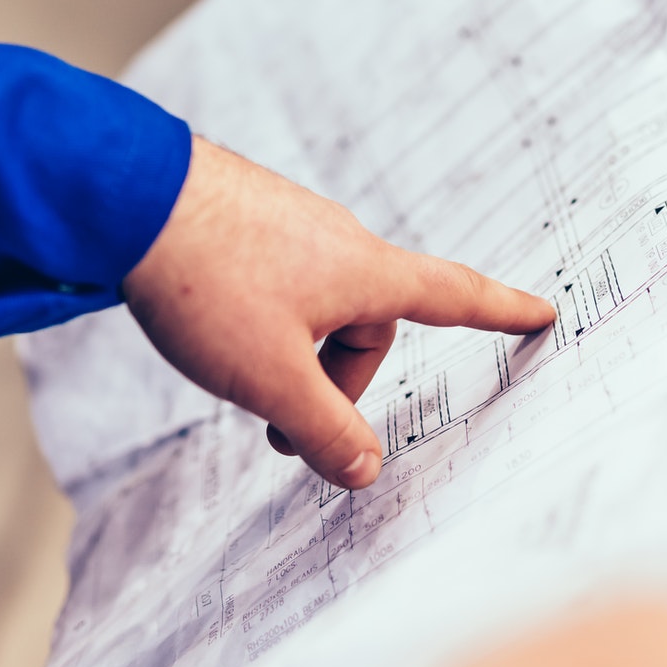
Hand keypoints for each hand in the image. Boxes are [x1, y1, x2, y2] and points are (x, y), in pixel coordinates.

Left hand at [121, 138, 554, 489]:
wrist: (124, 195)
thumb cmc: (206, 284)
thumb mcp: (270, 378)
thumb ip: (324, 431)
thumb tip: (366, 470)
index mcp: (364, 273)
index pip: (453, 296)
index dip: (501, 312)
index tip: (542, 311)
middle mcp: (339, 239)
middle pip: (367, 328)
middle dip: (333, 386)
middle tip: (279, 432)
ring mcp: (290, 223)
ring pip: (316, 310)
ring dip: (292, 356)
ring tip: (233, 377)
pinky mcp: (247, 217)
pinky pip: (278, 282)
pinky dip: (262, 320)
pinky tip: (210, 326)